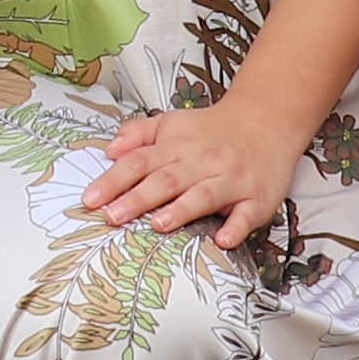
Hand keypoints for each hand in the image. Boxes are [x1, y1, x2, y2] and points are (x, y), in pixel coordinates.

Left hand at [80, 91, 314, 248]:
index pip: (140, 161)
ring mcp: (231, 180)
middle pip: (166, 179)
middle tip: (111, 217)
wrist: (268, 119)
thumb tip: (109, 149)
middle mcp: (203, 162)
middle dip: (138, 198)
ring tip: (158, 225)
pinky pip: (247, 215)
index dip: (114, 180)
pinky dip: (236, 227)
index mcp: (178, 145)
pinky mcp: (257, 198)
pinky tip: (223, 240)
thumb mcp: (174, 123)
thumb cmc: (213, 130)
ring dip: (181, 210)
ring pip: (203, 195)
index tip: (90, 199)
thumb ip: (140, 133)